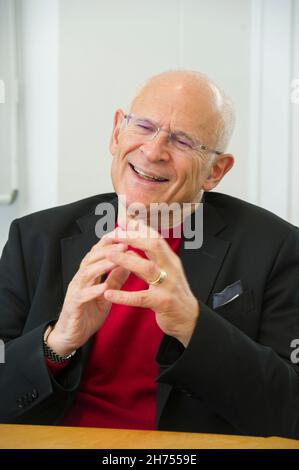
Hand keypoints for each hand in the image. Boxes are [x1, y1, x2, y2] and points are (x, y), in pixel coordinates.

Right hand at [47, 229, 128, 355]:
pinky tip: (104, 287)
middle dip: (107, 249)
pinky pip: (82, 296)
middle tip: (124, 243)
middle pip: (91, 258)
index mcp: (88, 274)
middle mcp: (80, 279)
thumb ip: (116, 279)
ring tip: (116, 260)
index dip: (109, 242)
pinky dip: (93, 291)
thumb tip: (129, 263)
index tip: (124, 233)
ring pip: (86, 273)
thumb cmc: (88, 313)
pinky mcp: (73, 305)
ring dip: (101, 265)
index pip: (98, 253)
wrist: (71, 336)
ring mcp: (75, 291)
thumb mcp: (106, 294)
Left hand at [104, 222, 198, 346]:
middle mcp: (171, 269)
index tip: (124, 221)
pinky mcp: (162, 303)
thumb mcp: (163, 274)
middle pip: (154, 245)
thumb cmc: (173, 295)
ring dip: (127, 260)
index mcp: (170, 260)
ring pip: (147, 268)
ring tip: (109, 255)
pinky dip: (123, 296)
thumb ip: (146, 261)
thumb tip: (129, 250)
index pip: (156, 237)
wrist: (189, 319)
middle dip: (134, 237)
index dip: (140, 228)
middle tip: (115, 234)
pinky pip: (140, 298)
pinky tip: (109, 293)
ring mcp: (168, 285)